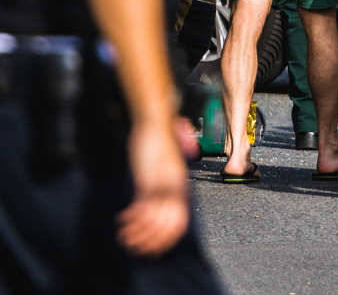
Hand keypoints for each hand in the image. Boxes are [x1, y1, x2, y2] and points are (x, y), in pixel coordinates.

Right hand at [117, 119, 189, 256]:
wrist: (156, 123)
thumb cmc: (161, 145)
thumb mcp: (167, 168)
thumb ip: (166, 185)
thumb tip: (163, 202)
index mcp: (181, 186)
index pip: (179, 221)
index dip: (167, 239)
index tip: (154, 249)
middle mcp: (174, 187)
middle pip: (167, 224)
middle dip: (151, 241)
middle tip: (136, 249)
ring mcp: (161, 183)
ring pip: (154, 218)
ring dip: (138, 232)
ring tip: (125, 239)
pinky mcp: (148, 177)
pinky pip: (142, 204)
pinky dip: (132, 217)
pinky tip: (121, 221)